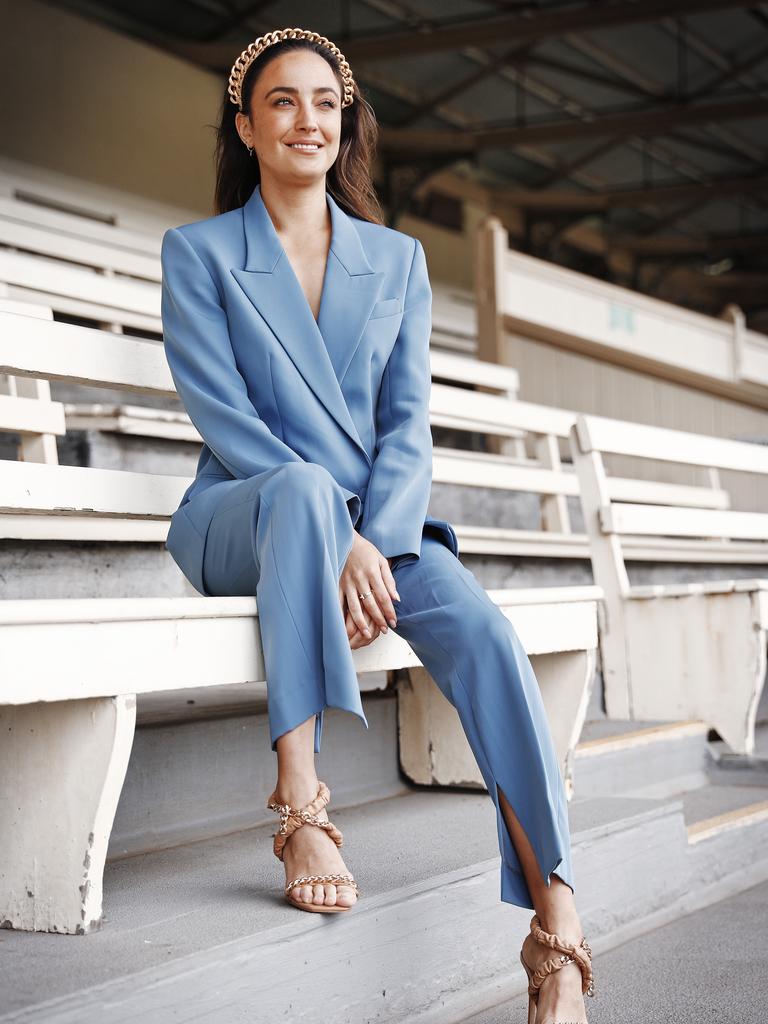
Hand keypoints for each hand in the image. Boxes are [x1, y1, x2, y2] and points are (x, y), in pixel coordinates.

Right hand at [339, 534, 399, 648]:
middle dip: (378, 619)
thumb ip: (389, 580)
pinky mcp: (337, 584)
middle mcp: (360, 579)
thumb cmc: (366, 551)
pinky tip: (343, 626)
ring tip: (367, 634)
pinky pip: (338, 603)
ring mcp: (347, 583)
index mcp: (373, 573)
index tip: (393, 623)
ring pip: (354, 607)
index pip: (383, 597)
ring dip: (361, 622)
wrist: (345, 540)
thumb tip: (396, 598)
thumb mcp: (381, 561)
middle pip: (370, 604)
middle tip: (384, 631)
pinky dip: (341, 615)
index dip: (389, 611)